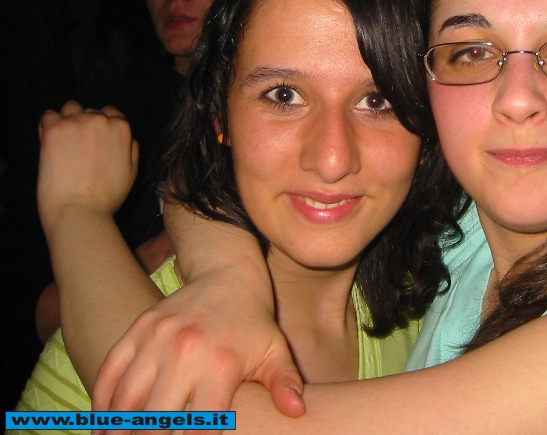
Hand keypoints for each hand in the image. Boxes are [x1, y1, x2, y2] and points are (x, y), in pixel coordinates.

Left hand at [37, 101, 137, 232]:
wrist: (79, 209)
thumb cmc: (107, 196)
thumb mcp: (132, 172)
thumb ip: (131, 149)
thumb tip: (126, 137)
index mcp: (121, 129)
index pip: (112, 113)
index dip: (104, 126)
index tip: (96, 139)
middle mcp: (99, 119)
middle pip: (90, 111)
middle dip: (86, 123)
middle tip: (79, 145)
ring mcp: (75, 122)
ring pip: (70, 108)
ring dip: (68, 119)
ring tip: (64, 140)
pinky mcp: (54, 130)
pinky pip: (49, 115)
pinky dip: (49, 125)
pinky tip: (51, 140)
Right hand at [91, 204, 304, 433]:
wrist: (228, 275)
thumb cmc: (253, 323)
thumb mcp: (274, 351)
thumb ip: (284, 383)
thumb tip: (296, 411)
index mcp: (221, 364)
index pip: (199, 426)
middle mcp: (185, 352)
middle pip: (155, 419)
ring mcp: (156, 339)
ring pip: (125, 401)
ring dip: (121, 428)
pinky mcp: (137, 329)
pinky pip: (108, 374)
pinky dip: (102, 403)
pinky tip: (105, 424)